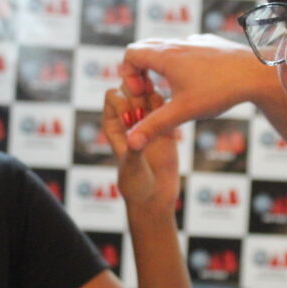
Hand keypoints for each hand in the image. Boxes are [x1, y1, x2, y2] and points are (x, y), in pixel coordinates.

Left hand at [102, 88, 178, 208]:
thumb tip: (137, 134)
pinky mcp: (166, 126)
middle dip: (139, 89)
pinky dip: (169, 102)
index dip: (122, 97)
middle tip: (148, 103)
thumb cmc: (135, 185)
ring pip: (149, 93)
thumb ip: (134, 148)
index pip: (112, 96)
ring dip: (155, 93)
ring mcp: (148, 121)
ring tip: (161, 108)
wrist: (154, 198)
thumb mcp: (132, 166)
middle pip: (131, 89)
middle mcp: (129, 119)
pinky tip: (174, 110)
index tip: (132, 114)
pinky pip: (166, 105)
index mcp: (113, 124)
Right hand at [119, 34, 270, 150]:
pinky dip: (181, 62)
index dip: (128, 74)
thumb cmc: (219, 91)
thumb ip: (154, 126)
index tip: (143, 93)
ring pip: (165, 47)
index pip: (130, 54)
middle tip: (151, 91)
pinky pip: (186, 48)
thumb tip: (130, 143)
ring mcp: (194, 40)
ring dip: (160, 66)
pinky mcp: (209, 43)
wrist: (257, 73)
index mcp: (165, 55)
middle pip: (144, 47)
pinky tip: (196, 82)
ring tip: (172, 89)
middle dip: (140, 70)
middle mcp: (178, 43)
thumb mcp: (183, 112)